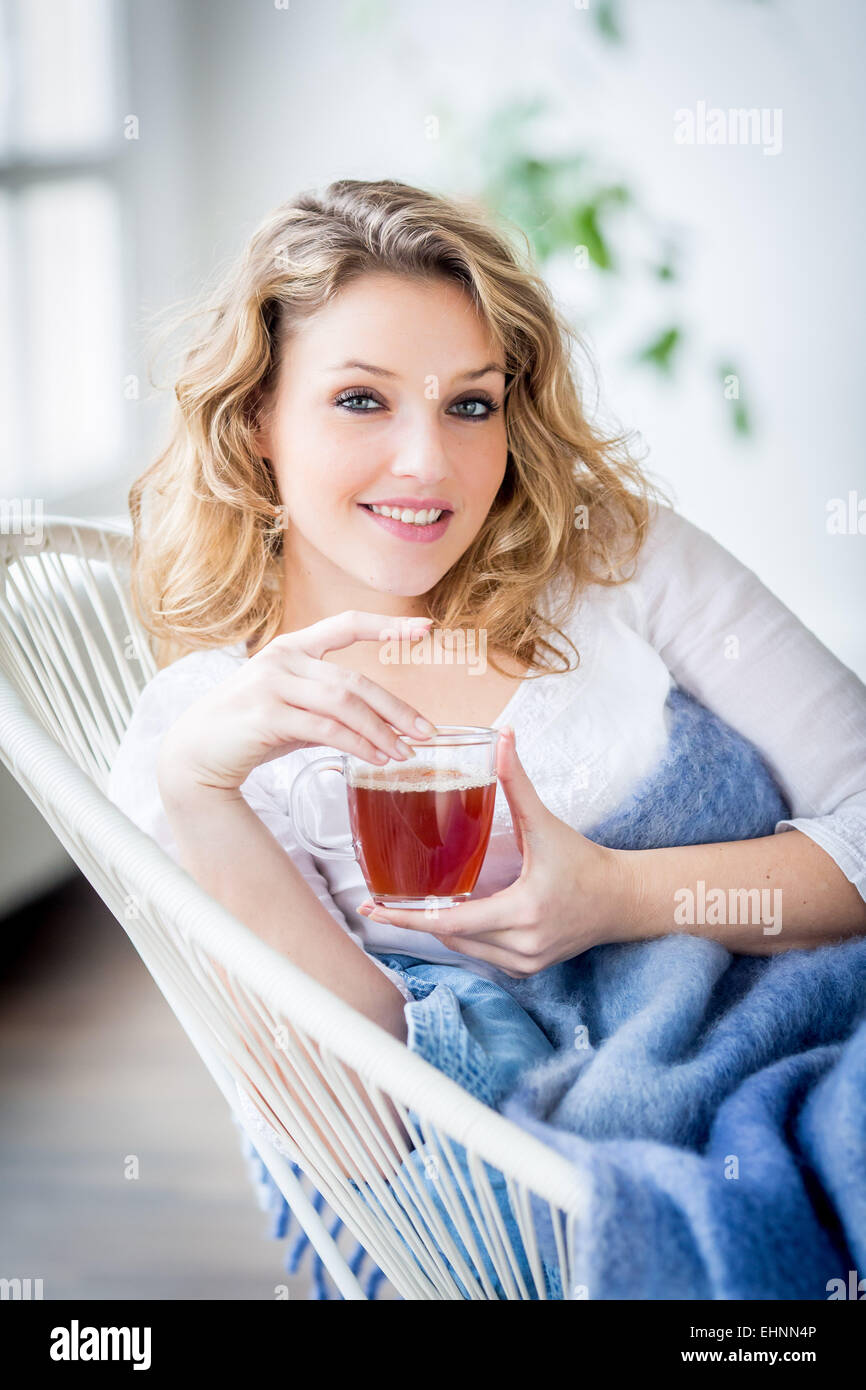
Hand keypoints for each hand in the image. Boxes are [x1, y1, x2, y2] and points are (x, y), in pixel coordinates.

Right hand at [156, 610, 436, 798]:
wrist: (196, 755)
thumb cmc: (250, 731)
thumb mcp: (296, 712)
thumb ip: (332, 711)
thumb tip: (385, 729)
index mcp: (292, 648)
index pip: (346, 625)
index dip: (386, 626)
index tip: (425, 629)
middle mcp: (282, 659)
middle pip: (354, 680)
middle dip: (396, 708)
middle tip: (428, 731)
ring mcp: (272, 684)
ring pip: (344, 703)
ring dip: (380, 731)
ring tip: (405, 752)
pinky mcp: (266, 714)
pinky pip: (325, 728)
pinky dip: (358, 745)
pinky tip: (377, 758)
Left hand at [356, 726, 637, 975]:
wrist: (622, 900)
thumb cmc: (584, 861)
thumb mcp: (546, 823)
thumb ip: (518, 782)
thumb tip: (502, 736)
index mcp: (524, 910)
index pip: (451, 923)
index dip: (408, 917)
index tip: (372, 908)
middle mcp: (523, 945)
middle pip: (451, 937)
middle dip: (416, 919)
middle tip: (378, 901)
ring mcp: (526, 963)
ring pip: (464, 948)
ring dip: (442, 927)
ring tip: (415, 903)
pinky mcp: (528, 969)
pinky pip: (482, 954)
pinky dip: (465, 936)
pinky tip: (456, 914)